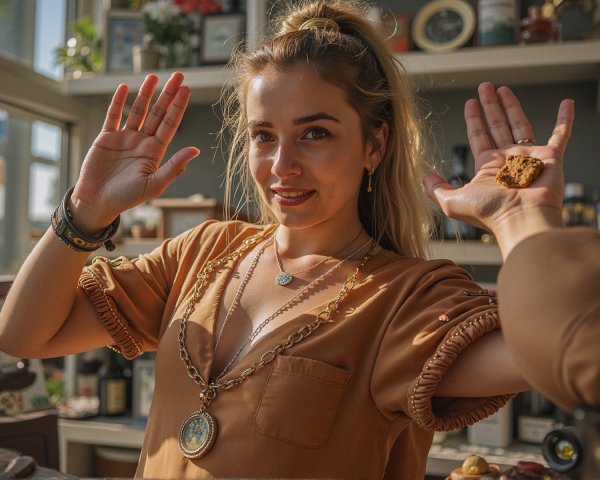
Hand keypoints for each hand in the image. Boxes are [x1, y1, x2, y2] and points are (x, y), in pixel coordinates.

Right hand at [70, 72, 199, 233]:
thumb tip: (196, 150)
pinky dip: (118, 102)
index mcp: (155, 152)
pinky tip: (124, 88)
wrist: (97, 202)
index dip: (178, 107)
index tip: (187, 90)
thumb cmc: (127, 198)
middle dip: (168, 94)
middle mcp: (142, 142)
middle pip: (158, 113)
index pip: (170, 125)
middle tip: (179, 76)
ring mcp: (124, 138)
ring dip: (146, 93)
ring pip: (137, 111)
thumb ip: (174, 167)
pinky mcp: (106, 138)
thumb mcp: (154, 184)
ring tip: (153, 76)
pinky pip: (113, 116)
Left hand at [423, 82, 574, 258]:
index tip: (469, 103)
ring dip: (512, 106)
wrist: (520, 219)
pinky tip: (565, 103)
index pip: (479, 137)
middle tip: (484, 87)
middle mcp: (508, 161)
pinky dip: (564, 120)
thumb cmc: (489, 213)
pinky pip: (560, 134)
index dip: (474, 120)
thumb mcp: (452, 201)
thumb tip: (424, 177)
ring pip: (521, 124)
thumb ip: (437, 188)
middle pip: (497, 126)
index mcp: (488, 167)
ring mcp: (530, 158)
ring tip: (502, 88)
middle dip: (490, 106)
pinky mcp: (551, 158)